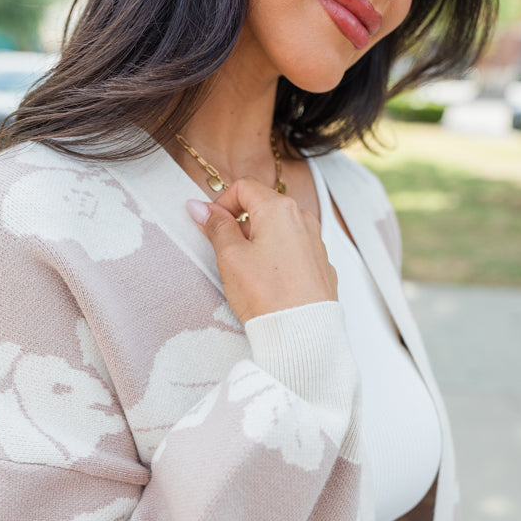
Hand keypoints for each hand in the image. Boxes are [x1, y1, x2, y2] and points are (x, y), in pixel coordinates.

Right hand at [186, 177, 337, 324]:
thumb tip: (200, 207)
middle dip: (240, 224)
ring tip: (248, 272)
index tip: (210, 225)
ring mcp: (315, 242)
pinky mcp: (321, 265)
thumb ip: (216, 227)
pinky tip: (269, 283)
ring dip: (258, 242)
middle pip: (263, 207)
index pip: (244, 187)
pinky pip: (293, 250)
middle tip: (226, 253)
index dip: (221, 203)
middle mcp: (303, 219)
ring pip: (278, 229)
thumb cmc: (267, 296)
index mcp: (280, 209)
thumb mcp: (231, 257)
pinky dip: (276, 257)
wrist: (302, 333)